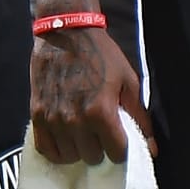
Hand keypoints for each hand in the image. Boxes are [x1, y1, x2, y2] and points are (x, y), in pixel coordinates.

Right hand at [31, 26, 153, 166]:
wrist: (66, 32)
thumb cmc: (101, 54)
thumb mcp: (129, 81)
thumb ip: (140, 117)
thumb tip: (152, 148)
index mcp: (101, 112)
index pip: (117, 153)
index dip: (121, 146)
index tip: (119, 136)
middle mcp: (75, 120)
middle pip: (93, 157)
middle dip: (101, 147)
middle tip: (100, 131)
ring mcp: (53, 119)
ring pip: (70, 156)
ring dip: (79, 148)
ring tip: (82, 133)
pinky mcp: (37, 115)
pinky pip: (46, 149)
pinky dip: (57, 150)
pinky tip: (65, 140)